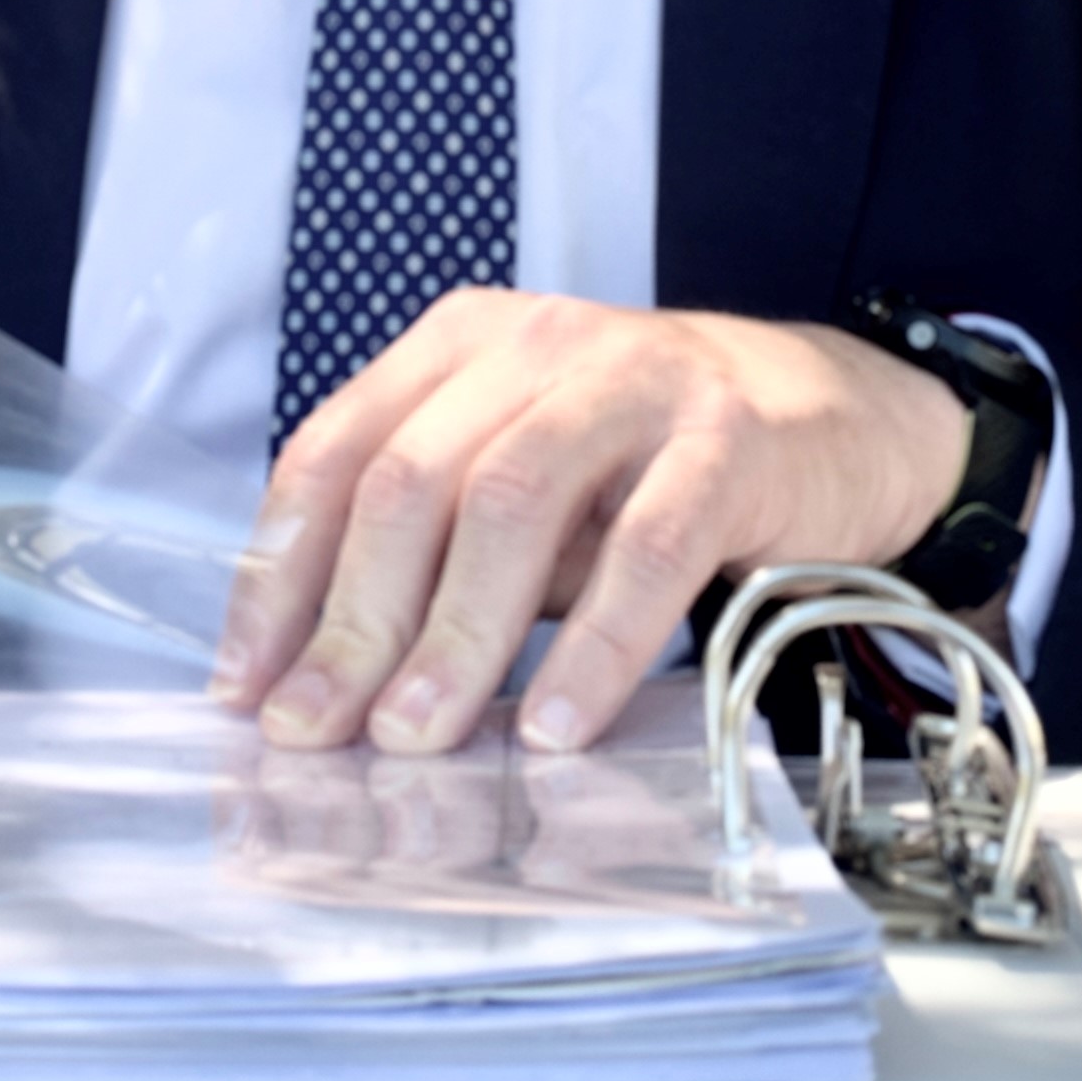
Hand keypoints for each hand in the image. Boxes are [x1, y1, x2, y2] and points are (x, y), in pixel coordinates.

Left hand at [207, 289, 968, 759]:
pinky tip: (560, 720)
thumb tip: (327, 688)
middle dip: (351, 619)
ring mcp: (634, 383)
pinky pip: (646, 546)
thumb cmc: (648, 466)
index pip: (335, 452)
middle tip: (319, 732)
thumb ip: (436, 555)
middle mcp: (536, 346)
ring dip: (454, 633)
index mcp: (460, 347)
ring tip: (419, 734)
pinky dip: (594, 641)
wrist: (835, 418)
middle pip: (409, 480)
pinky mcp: (726, 443)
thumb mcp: (523, 482)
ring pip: (508, 500)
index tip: (246, 686)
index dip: (279, 575)